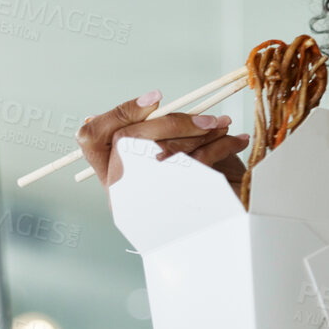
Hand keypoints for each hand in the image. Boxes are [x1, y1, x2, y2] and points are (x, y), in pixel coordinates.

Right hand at [74, 89, 251, 189]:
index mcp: (108, 171)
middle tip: (208, 118)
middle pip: (129, 138)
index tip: (156, 97)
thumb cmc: (188, 189)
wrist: (214, 231)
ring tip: (224, 125)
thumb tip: (151, 104)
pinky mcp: (171, 200)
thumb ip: (151, 136)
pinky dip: (222, 147)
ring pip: (166, 150)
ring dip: (203, 133)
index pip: (91, 136)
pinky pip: (195, 163)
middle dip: (174, 122)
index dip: (122, 112)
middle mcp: (117, 184)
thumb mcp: (165, 158)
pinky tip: (237, 140)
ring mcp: (139, 194)